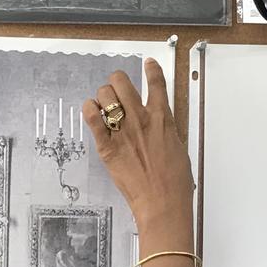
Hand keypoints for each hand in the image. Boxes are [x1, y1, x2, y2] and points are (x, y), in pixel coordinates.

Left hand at [82, 60, 193, 245]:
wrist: (162, 202)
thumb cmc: (175, 181)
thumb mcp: (177, 148)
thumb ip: (165, 131)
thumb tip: (159, 127)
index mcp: (162, 118)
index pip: (157, 83)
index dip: (152, 69)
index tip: (148, 64)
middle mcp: (141, 119)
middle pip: (123, 82)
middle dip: (118, 81)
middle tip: (117, 89)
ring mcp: (123, 131)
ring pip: (105, 94)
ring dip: (104, 95)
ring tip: (105, 104)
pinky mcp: (107, 146)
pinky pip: (92, 117)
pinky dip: (89, 109)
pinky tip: (92, 111)